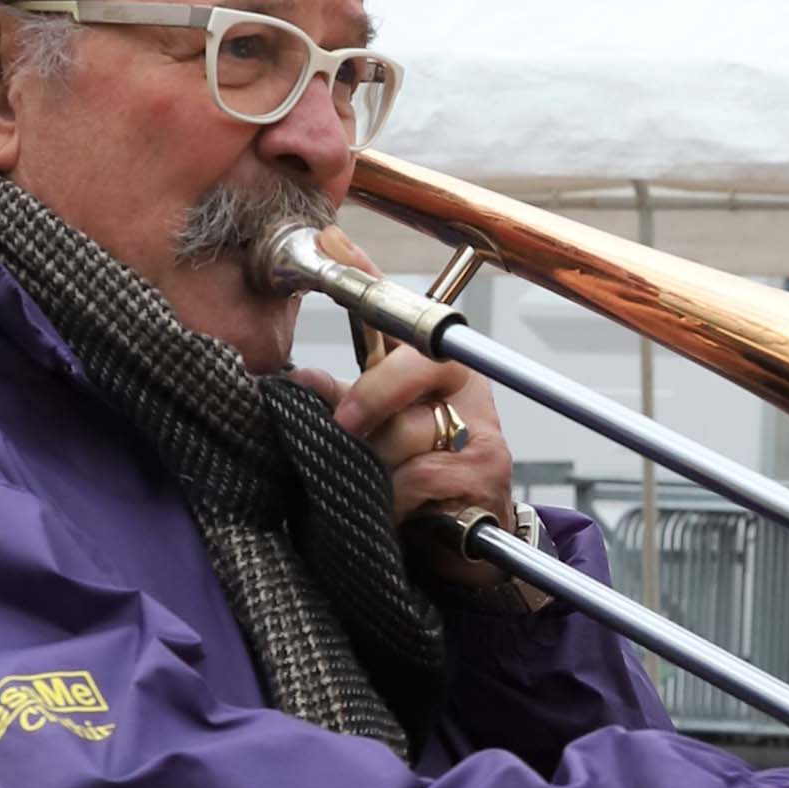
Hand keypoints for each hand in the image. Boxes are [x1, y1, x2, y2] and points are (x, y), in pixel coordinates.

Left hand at [289, 232, 516, 578]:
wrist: (468, 547)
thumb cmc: (417, 484)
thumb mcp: (374, 438)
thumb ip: (343, 406)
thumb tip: (301, 380)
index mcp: (432, 366)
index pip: (399, 313)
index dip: (366, 275)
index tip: (331, 241)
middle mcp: (463, 386)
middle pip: (413, 365)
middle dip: (372, 399)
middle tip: (345, 427)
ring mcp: (482, 426)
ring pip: (410, 430)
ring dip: (379, 468)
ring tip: (377, 493)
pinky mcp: (487, 471)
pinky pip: (424, 475)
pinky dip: (399, 499)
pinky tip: (398, 515)